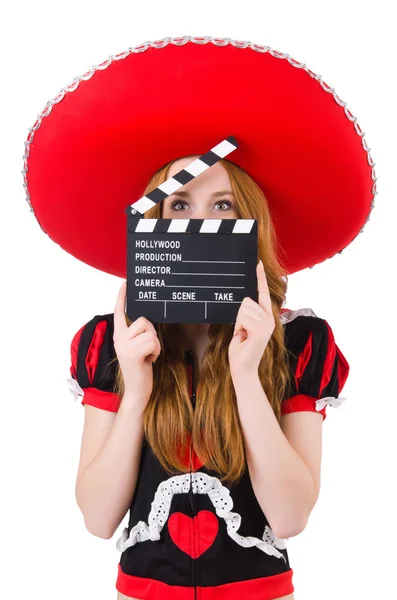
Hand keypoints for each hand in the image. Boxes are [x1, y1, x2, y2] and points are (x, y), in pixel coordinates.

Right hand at [113, 281, 160, 406]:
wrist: (137, 390)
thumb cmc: (140, 367)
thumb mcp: (137, 347)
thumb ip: (137, 334)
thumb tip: (146, 321)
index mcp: (119, 335)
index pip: (119, 311)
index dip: (122, 296)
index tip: (126, 283)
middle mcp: (119, 338)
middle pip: (144, 320)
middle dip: (152, 333)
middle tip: (148, 348)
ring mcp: (124, 346)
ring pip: (151, 333)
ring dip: (156, 345)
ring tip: (149, 355)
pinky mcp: (132, 354)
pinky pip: (153, 343)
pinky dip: (157, 352)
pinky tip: (150, 360)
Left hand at [228, 260, 274, 379]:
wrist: (242, 368)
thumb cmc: (241, 349)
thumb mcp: (243, 327)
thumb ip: (246, 315)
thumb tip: (244, 304)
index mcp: (266, 316)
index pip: (262, 293)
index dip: (260, 278)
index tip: (258, 263)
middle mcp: (270, 319)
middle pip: (246, 302)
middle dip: (239, 316)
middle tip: (243, 331)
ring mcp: (268, 324)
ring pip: (243, 309)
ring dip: (238, 322)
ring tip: (244, 335)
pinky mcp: (262, 330)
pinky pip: (242, 318)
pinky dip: (239, 327)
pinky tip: (244, 337)